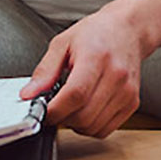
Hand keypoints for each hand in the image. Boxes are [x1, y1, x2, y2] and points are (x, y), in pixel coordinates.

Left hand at [19, 6, 148, 137]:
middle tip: (54, 108)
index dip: (55, 110)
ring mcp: (127, 92)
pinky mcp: (132, 103)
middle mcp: (116, 76)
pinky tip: (84, 110)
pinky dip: (90, 127)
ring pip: (94, 127)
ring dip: (75, 125)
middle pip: (84, 115)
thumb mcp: (62, 43)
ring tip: (69, 107)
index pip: (75, 94)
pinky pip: (106, 129)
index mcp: (96, 57)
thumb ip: (45, 71)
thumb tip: (28, 94)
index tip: (43, 111)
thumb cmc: (96, 33)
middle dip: (62, 119)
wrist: (127, 30)